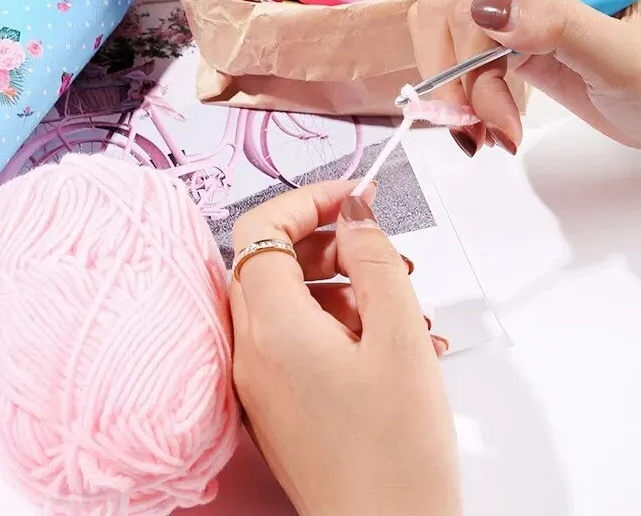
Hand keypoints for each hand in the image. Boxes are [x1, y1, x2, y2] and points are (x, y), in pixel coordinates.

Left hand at [230, 181, 459, 515]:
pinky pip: (292, 337)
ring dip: (335, 282)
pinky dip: (332, 320)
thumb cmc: (396, 456)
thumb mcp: (401, 339)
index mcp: (273, 328)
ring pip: (284, 298)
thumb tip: (354, 216)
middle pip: (269, 261)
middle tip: (379, 250)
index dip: (307, 201)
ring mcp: (259, 379)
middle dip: (326, 242)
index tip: (353, 198)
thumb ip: (375, 262)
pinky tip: (386, 339)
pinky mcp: (275, 401)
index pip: (262, 229)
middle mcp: (252, 350)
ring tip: (396, 299)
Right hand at [407, 0, 640, 154]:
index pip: (475, 7)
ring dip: (448, 89)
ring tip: (480, 132)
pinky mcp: (506, 39)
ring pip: (441, 35)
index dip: (468, 66)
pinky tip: (484, 121)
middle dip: (451, 80)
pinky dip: (458, 93)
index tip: (493, 122)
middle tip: (479, 132)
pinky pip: (456, 56)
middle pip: (445, 16)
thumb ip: (560, 25)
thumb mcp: (621, 56)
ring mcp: (513, 7)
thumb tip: (488, 11)